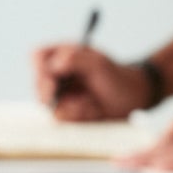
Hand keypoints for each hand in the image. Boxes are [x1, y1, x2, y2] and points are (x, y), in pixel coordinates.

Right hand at [31, 44, 147, 121]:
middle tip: (73, 100)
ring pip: (51, 105)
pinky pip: (64, 118)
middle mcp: (58, 74)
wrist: (133, 99)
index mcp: (62, 54)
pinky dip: (79, 116)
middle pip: (39, 84)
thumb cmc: (118, 77)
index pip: (38, 57)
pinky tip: (93, 111)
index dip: (41, 69)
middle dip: (54, 95)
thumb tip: (54, 65)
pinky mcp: (69, 112)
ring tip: (91, 104)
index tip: (52, 83)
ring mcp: (62, 94)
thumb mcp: (98, 64)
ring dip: (71, 107)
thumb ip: (74, 59)